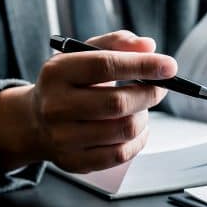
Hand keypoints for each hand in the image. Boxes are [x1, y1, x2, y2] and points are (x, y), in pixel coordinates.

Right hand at [0, 31, 177, 172]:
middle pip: (117, 103)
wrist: (36, 121)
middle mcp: (56, 106)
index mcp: (57, 72)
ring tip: (141, 108)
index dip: (142, 65)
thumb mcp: (83, 56)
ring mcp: (63, 138)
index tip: (170, 66)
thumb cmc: (69, 84)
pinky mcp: (75, 161)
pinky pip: (121, 154)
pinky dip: (138, 140)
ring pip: (124, 130)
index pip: (105, 65)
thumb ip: (116, 44)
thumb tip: (148, 46)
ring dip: (144, 117)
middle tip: (160, 88)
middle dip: (149, 94)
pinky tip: (135, 129)